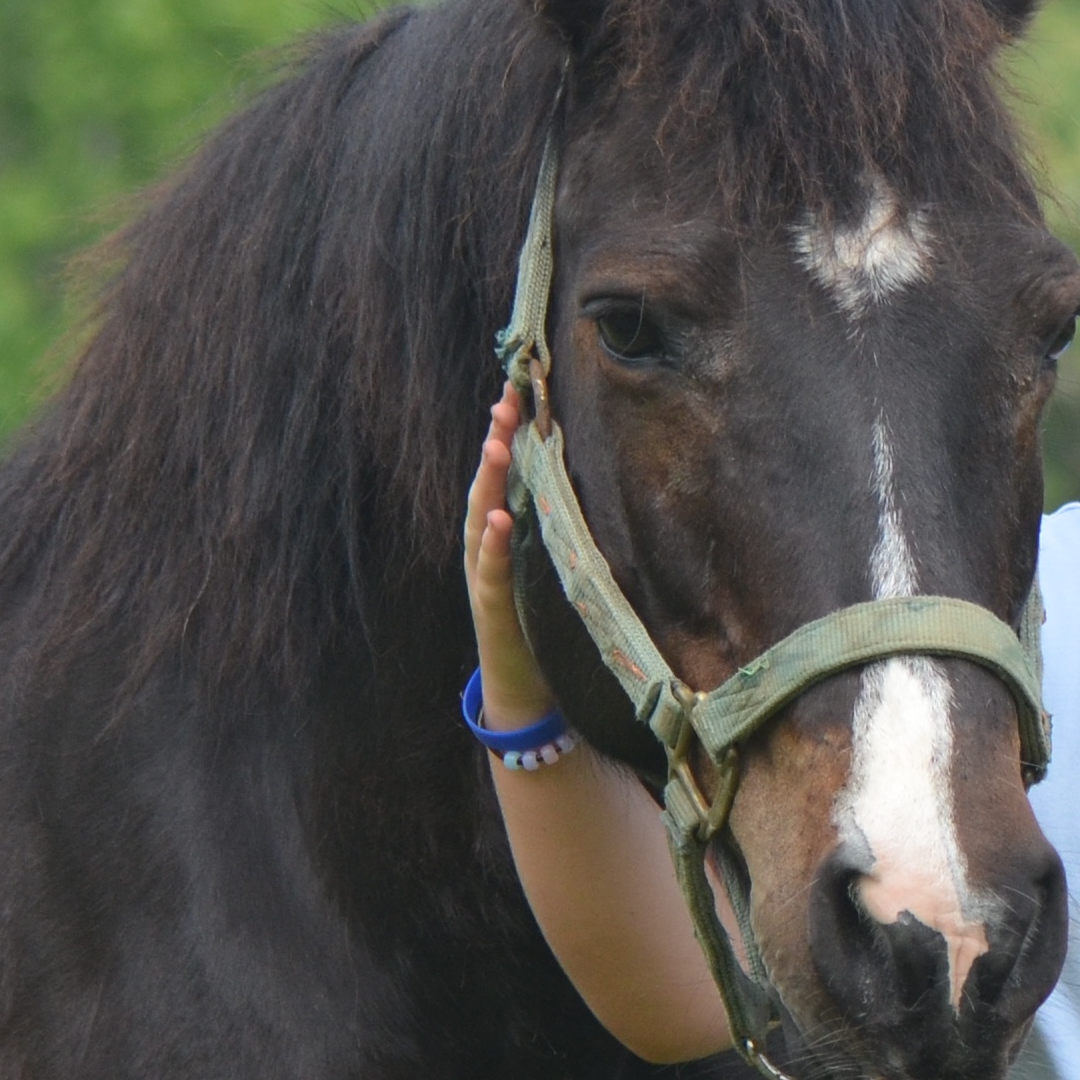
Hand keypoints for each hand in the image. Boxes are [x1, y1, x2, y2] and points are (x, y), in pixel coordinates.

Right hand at [464, 385, 559, 731]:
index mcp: (505, 535)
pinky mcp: (493, 610)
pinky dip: (493, 547)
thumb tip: (598, 480)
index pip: (505, 475)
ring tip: (497, 447)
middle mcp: (487, 549)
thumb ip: (561, 526)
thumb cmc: (542, 622)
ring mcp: (485, 578)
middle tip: (504, 403)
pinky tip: (499, 520)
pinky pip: (492, 573)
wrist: (525, 690)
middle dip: (495, 444)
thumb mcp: (554, 566)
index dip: (508, 434)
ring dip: (489, 484)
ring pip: (481, 521)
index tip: (517, 389)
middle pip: (487, 486)